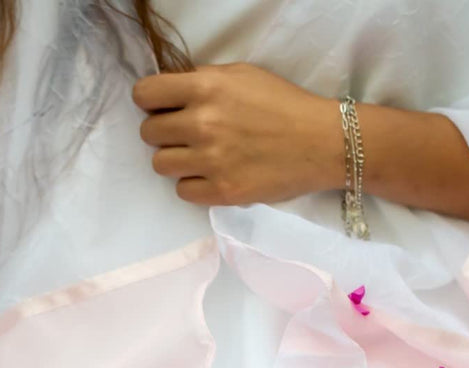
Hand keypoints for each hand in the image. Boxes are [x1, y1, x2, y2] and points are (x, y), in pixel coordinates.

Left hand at [133, 63, 341, 205]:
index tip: (162, 107)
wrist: (323, 142)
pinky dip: (194, 184)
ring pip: (160, 164)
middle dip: (164, 132)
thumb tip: (172, 94)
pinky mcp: (222, 191)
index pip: (145, 94)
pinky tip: (213, 175)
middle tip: (187, 134)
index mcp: (205, 88)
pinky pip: (182, 191)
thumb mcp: (241, 75)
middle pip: (149, 133)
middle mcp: (202, 123)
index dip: (150, 101)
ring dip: (176, 160)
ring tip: (199, 156)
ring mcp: (211, 161)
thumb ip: (203, 81)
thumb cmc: (284, 103)